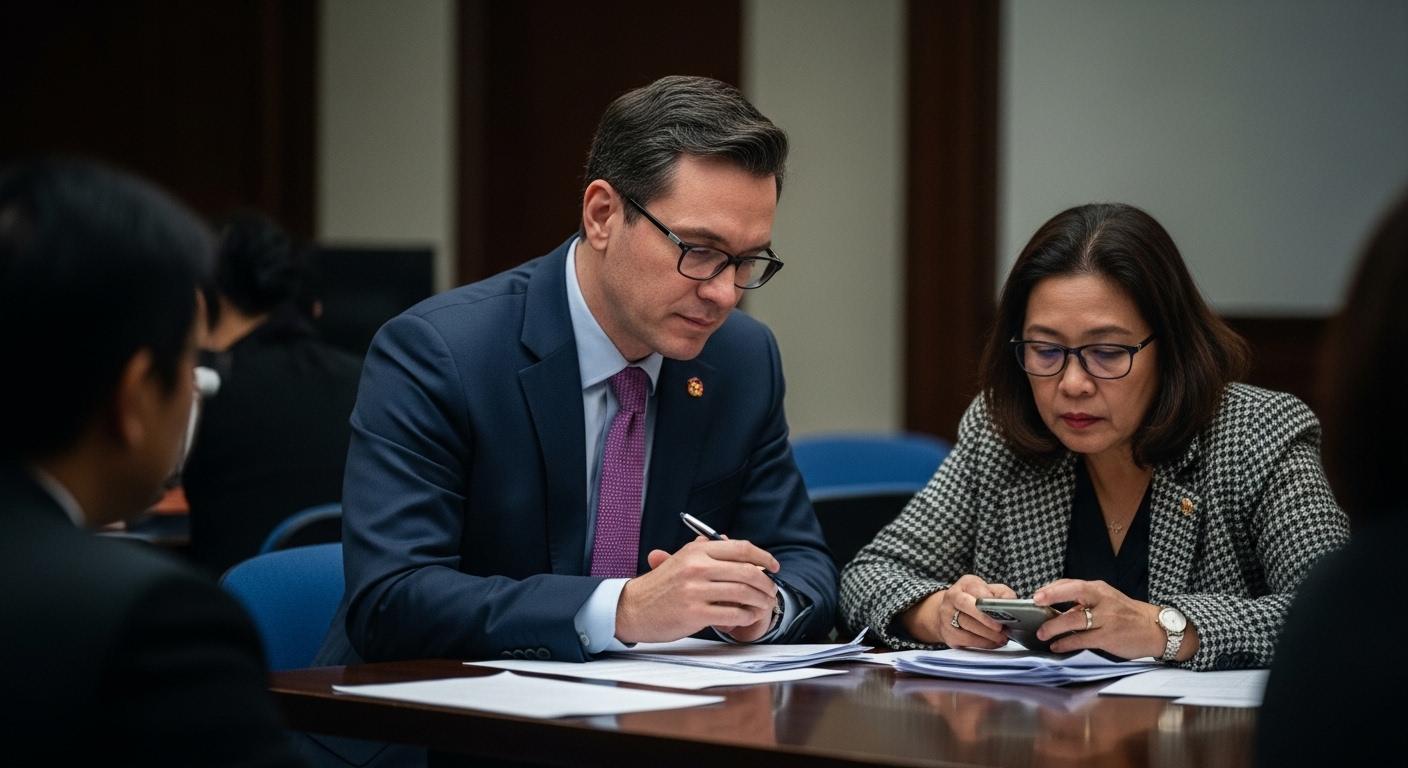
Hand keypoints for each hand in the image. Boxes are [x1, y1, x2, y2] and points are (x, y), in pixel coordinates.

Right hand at [615, 537, 779, 643]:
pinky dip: (746, 616)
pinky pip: (732, 613)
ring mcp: (696, 591)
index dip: (763, 556)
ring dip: (760, 600)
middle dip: (766, 582)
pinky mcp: (695, 613)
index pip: (740, 548)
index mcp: (696, 552)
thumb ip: (703, 550)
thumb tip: (730, 542)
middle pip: (747, 570)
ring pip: (743, 592)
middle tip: (772, 590)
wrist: (632, 609)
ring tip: (764, 605)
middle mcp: (697, 567)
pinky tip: (748, 616)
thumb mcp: (679, 560)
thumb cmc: (658, 587)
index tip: (773, 565)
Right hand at [899, 574, 1016, 648]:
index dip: (988, 600)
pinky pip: (966, 640)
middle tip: (1001, 628)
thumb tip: (1013, 604)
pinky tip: (994, 643)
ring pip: (966, 625)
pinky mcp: (948, 634)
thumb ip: (1002, 594)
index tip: (1000, 610)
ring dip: (987, 634)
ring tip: (1002, 638)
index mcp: (965, 584)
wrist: (949, 613)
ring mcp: (946, 616)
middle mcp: (952, 598)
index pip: (975, 589)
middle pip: (966, 605)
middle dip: (985, 618)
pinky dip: (983, 643)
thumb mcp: (988, 590)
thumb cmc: (974, 600)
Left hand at [1032, 579, 1196, 659]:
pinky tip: (1056, 646)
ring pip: (1074, 619)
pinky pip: (1082, 639)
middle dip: (1052, 595)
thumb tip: (1056, 610)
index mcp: (1100, 589)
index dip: (1052, 588)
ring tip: (1041, 633)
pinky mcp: (1109, 636)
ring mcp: (1107, 618)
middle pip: (1074, 591)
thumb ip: (1084, 603)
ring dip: (1054, 626)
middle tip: (1034, 603)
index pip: (1072, 583)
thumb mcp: (1107, 601)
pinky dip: (1066, 643)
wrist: (1156, 629)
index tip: (1036, 595)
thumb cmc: (1127, 615)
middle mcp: (1103, 600)